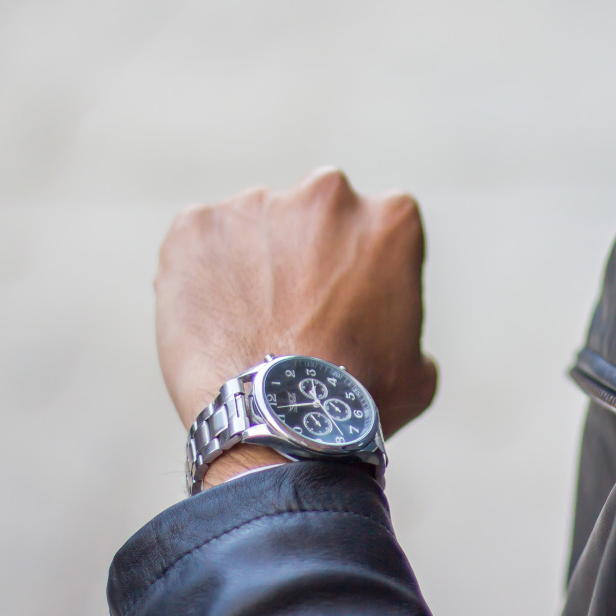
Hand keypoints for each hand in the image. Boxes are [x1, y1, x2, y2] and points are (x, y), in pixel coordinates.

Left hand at [155, 167, 438, 450]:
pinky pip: (197, 243)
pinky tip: (209, 322)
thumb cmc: (357, 403)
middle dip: (306, 253)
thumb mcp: (419, 369)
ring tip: (246, 326)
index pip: (377, 227)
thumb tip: (389, 336)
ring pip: (254, 228)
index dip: (360, 269)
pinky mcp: (197, 225)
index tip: (345, 302)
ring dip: (252, 263)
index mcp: (391, 218)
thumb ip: (404, 326)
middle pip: (315, 217)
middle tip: (294, 312)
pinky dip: (199, 274)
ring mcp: (257, 204)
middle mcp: (327, 194)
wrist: (278, 420)